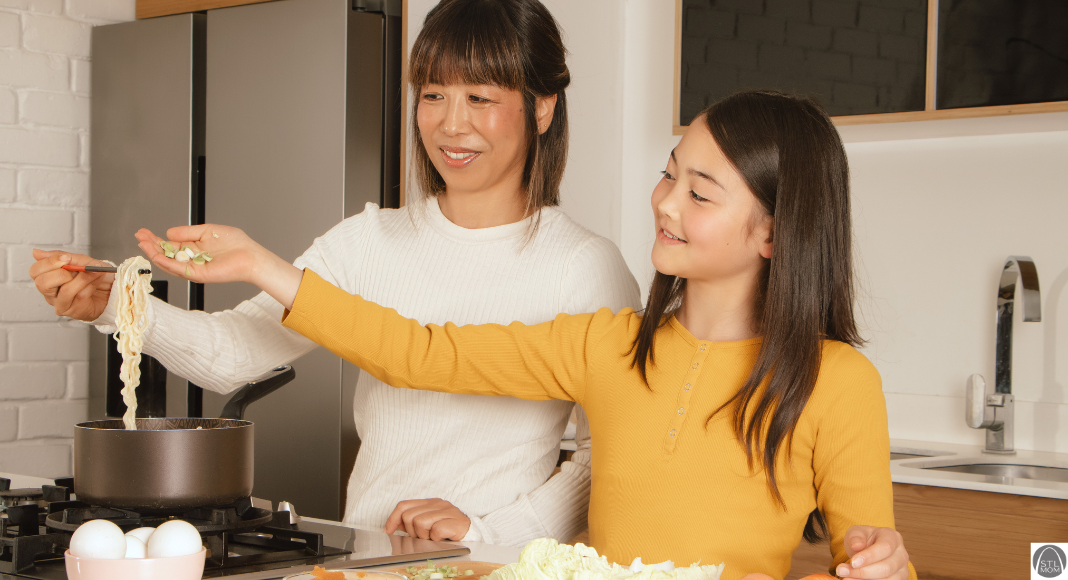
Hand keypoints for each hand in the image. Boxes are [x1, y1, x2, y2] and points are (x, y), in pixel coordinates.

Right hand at [29, 249, 113, 320]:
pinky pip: (80, 296)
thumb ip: (60, 256)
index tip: (66, 258)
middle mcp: (50, 292)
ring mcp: (61, 303)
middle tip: (77, 268)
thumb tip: (36, 252)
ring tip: (94, 272)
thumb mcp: (80, 260)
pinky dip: (91, 284)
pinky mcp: (74, 311)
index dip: (49, 263)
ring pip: (65, 291)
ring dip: (83, 278)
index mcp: (47, 277)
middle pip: (42, 283)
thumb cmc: (93, 275)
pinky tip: (97, 280)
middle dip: (62, 273)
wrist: (111, 288)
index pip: (35, 271)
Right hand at [135, 225, 302, 308]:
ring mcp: (193, 268)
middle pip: (165, 254)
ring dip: (154, 254)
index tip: (143, 231)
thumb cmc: (235, 243)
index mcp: (193, 248)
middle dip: (151, 245)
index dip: (155, 238)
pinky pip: (180, 269)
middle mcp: (191, 259)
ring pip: (169, 263)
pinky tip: (157, 256)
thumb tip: (169, 232)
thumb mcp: (207, 231)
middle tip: (139, 237)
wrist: (250, 256)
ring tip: (144, 244)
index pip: (169, 244)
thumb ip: (187, 232)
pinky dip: (167, 263)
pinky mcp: (198, 274)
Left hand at [384, 498, 470, 541]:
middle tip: (422, 536)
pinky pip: (435, 531)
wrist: (472, 532)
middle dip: (412, 531)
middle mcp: (437, 504)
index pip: (404, 505)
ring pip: (420, 523)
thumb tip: (395, 524)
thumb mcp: (429, 522)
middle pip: (409, 516)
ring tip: (433, 537)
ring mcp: (447, 511)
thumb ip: (413, 521)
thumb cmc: (449, 529)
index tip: (388, 531)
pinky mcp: (454, 522)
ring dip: (424, 535)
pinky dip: (435, 538)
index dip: (393, 519)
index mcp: (429, 502)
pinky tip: (442, 538)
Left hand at [836, 525, 909, 578]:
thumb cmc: (864, 540)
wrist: (868, 549)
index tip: (853, 562)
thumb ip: (856, 537)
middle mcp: (901, 554)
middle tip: (842, 571)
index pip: (885, 548)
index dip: (869, 556)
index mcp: (893, 537)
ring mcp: (902, 570)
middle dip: (863, 572)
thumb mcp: (856, 532)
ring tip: (846, 578)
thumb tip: (857, 545)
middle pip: (886, 568)